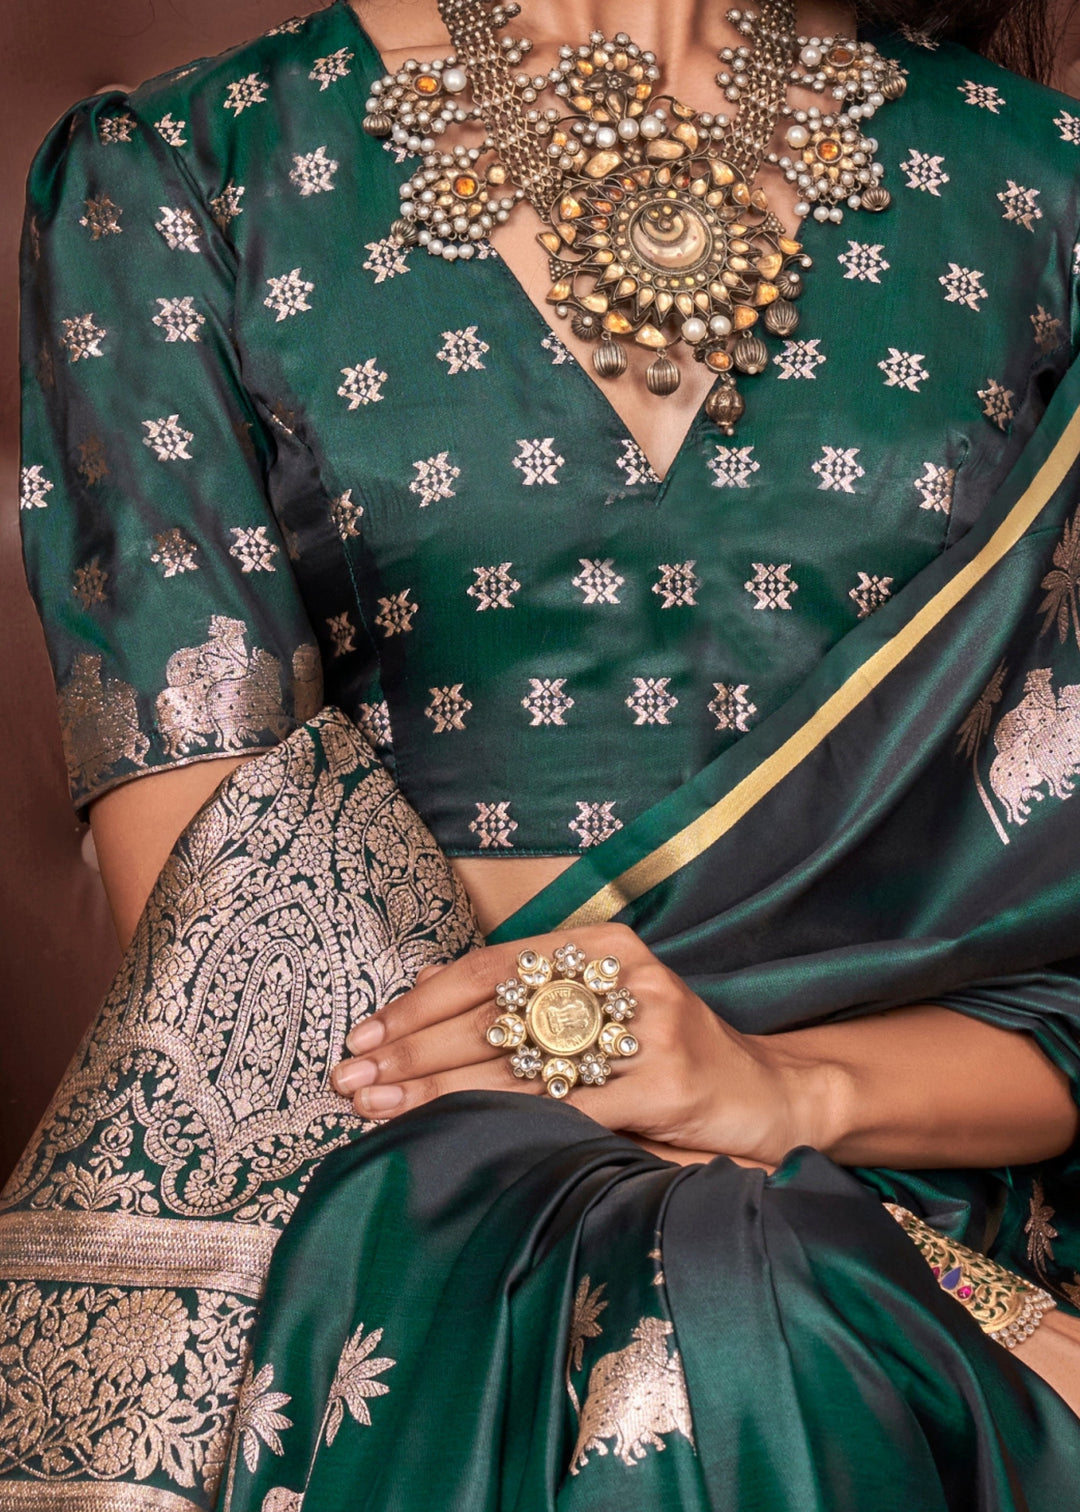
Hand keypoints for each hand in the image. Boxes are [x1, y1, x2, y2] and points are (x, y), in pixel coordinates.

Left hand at [330, 924, 820, 1164]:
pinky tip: (452, 1136)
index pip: (489, 967)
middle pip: (493, 1012)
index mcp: (603, 945)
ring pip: (517, 1059)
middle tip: (349, 1076)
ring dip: (435, 1088)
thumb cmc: (671, 1057)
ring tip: (375, 1107)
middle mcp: (625, 972)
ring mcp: (649, 1023)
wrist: (771, 1095)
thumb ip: (529, 1003)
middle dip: (411, 1049)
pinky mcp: (667, 1080)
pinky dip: (500, 1122)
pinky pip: (564, 1104)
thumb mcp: (604, 1013)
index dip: (419, 1002)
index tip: (364, 1033)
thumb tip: (426, 1000)